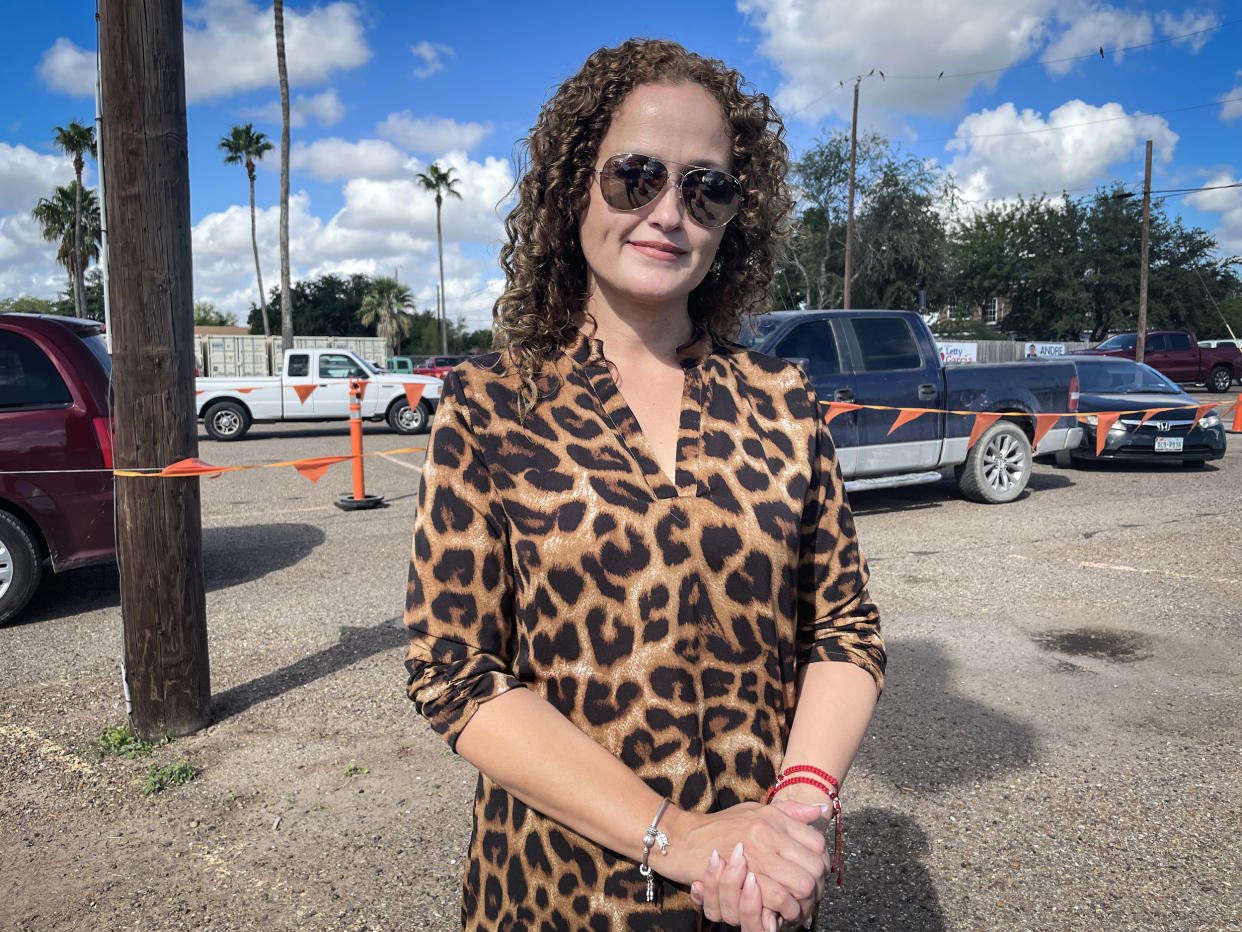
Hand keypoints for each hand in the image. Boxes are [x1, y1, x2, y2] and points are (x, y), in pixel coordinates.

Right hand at [666, 800, 828, 924]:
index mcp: (772, 818)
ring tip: (799, 904)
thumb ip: (786, 812)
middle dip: (818, 884)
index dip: (821, 861)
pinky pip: (779, 897)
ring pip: (802, 883)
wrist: (682, 839)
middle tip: (811, 894)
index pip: (816, 841)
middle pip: (815, 865)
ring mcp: (757, 854)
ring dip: (804, 899)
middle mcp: (768, 833)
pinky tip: (782, 910)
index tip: (815, 872)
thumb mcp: (753, 811)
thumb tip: (819, 811)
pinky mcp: (745, 877)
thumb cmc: (718, 826)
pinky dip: (785, 908)